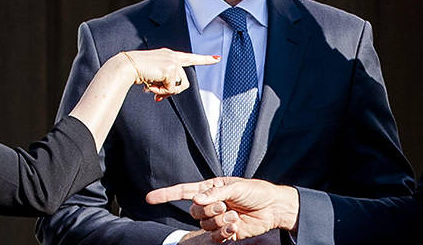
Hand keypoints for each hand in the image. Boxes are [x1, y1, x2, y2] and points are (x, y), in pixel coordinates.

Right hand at [118, 49, 218, 100]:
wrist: (126, 66)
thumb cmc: (136, 71)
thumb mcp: (153, 76)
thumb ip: (163, 82)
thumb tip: (165, 94)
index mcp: (169, 55)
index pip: (190, 57)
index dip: (205, 59)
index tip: (217, 58)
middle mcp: (173, 56)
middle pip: (184, 81)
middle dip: (172, 92)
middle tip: (157, 95)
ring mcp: (172, 62)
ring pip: (178, 86)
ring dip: (165, 91)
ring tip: (151, 88)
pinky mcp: (170, 69)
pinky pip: (171, 88)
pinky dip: (160, 91)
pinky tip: (150, 86)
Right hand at [147, 177, 298, 242]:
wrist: (273, 208)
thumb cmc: (256, 192)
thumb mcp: (237, 187)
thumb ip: (216, 193)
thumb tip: (197, 199)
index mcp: (211, 189)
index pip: (184, 191)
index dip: (166, 194)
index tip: (149, 198)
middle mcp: (211, 203)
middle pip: (194, 211)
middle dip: (209, 210)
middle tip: (227, 206)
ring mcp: (217, 218)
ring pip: (204, 224)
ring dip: (219, 222)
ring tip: (235, 216)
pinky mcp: (225, 231)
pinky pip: (215, 235)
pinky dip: (224, 232)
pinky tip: (236, 227)